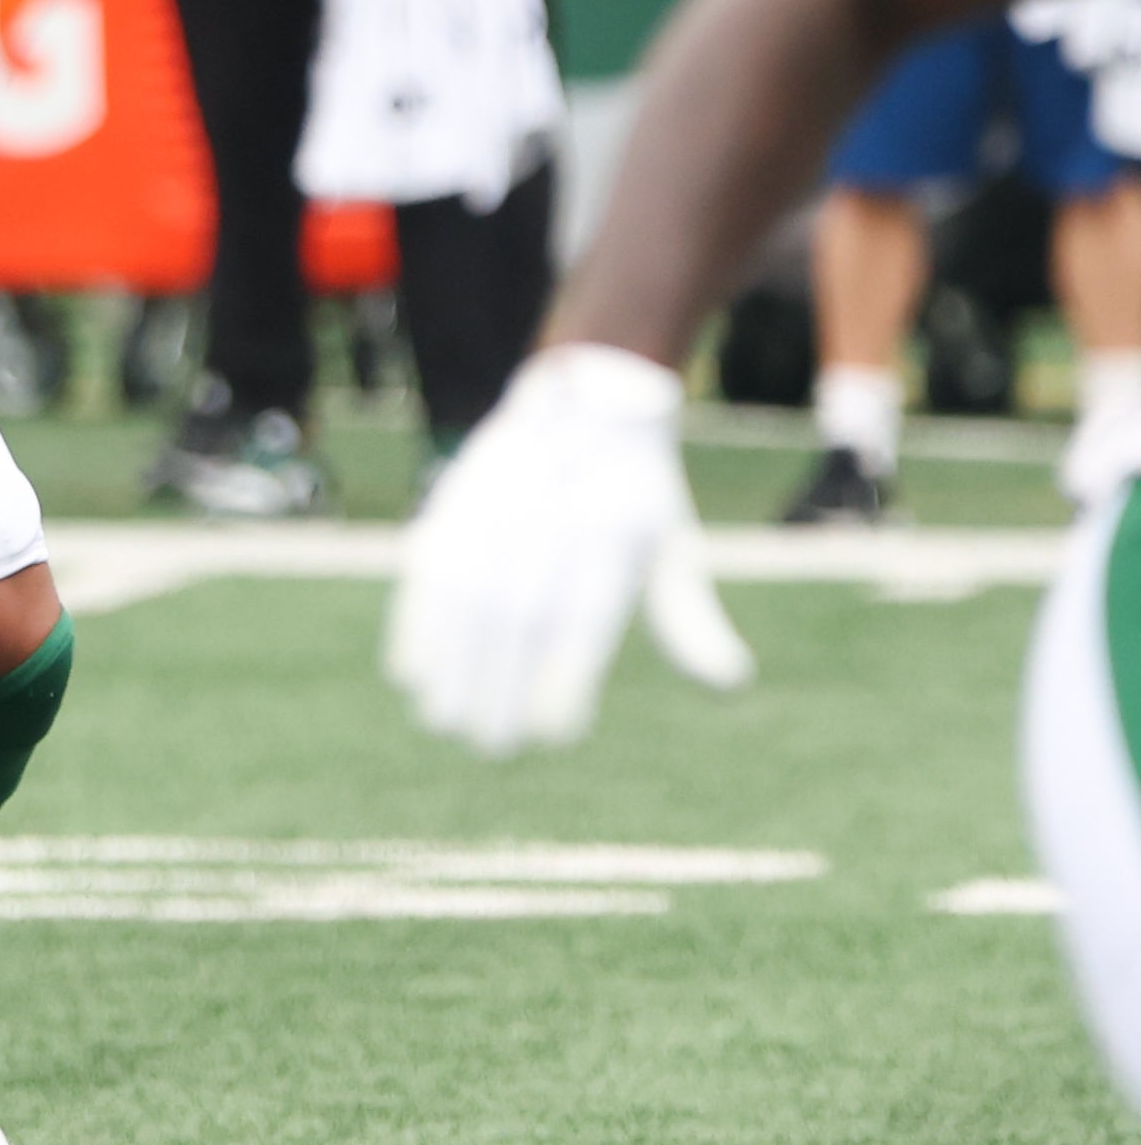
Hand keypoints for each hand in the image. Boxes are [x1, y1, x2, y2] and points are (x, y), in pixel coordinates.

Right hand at [386, 343, 753, 755]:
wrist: (587, 399)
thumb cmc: (635, 500)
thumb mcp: (672, 550)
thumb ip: (689, 619)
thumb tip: (732, 684)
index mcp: (614, 531)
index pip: (582, 617)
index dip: (563, 678)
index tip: (553, 735)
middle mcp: (552, 517)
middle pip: (517, 614)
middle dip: (496, 685)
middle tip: (490, 746)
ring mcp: (498, 506)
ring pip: (465, 595)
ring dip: (448, 665)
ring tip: (444, 721)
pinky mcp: (456, 504)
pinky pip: (427, 569)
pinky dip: (415, 623)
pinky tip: (412, 673)